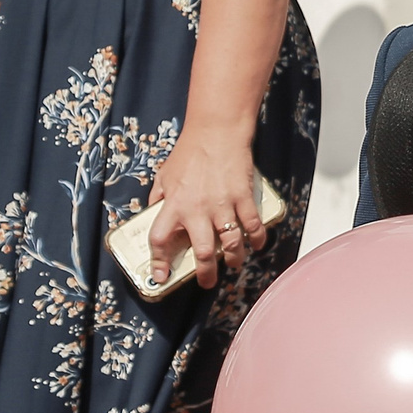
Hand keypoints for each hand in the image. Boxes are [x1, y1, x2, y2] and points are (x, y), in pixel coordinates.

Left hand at [147, 124, 265, 290]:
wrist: (217, 131)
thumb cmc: (190, 151)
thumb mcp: (165, 173)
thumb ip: (159, 196)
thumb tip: (154, 211)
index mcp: (174, 204)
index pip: (160, 239)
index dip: (159, 261)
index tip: (160, 275)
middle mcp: (198, 209)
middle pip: (203, 254)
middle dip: (207, 274)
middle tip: (208, 282)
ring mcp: (223, 205)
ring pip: (231, 245)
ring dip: (235, 260)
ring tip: (234, 264)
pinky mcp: (243, 197)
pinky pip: (253, 226)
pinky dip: (257, 239)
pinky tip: (257, 244)